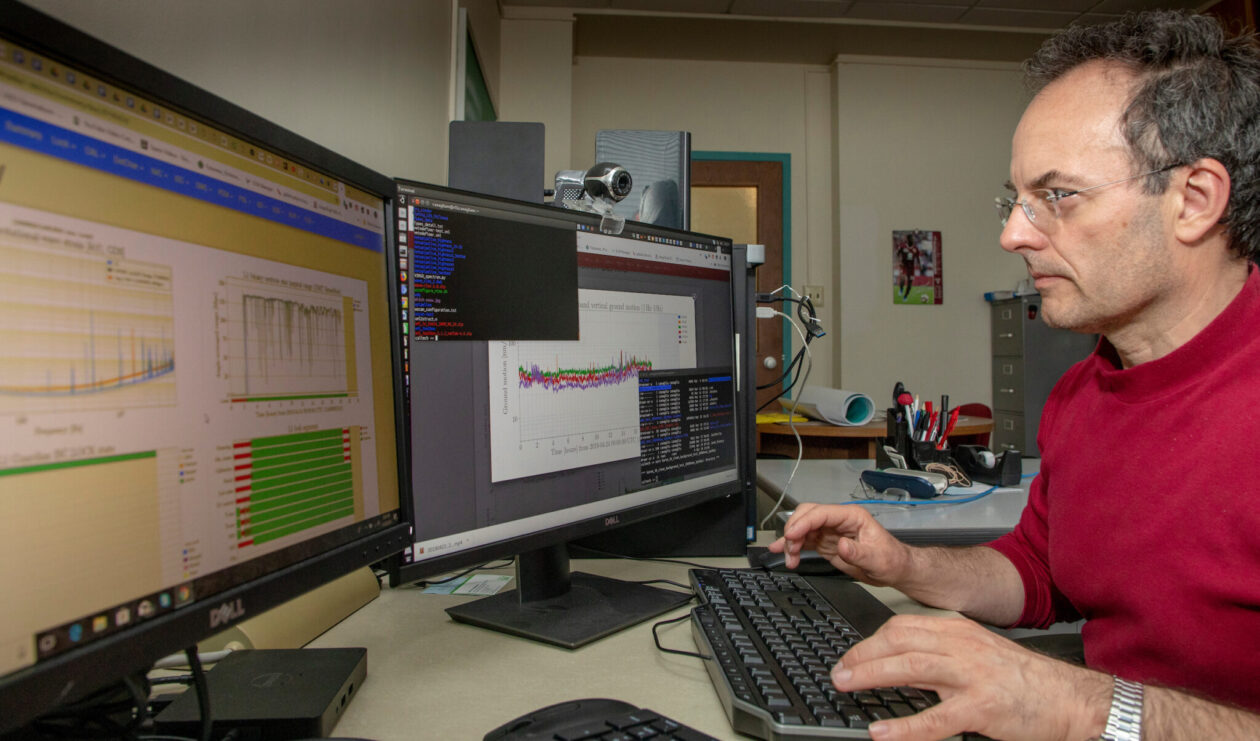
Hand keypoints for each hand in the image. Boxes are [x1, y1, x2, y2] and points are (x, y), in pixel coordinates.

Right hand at [768, 503, 911, 585]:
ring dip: (791, 541)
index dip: (804, 522)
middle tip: (790, 547)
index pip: (822, 513)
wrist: (895, 570)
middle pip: (807, 515)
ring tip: (788, 557)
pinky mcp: (826, 544)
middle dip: (794, 529)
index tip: (792, 534)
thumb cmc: (891, 559)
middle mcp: (839, 521)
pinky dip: (793, 547)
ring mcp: (831, 532)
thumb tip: (842, 545)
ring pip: (802, 528)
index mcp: (852, 517)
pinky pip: (805, 541)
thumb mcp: (878, 559)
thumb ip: (859, 552)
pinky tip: (782, 552)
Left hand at [831, 614, 1109, 740]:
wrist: (1070, 700)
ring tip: (846, 686)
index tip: (851, 656)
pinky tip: (882, 733)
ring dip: (871, 675)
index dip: (870, 641)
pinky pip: (935, 718)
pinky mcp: (983, 708)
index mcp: (959, 632)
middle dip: (862, 655)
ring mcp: (973, 675)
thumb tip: (901, 662)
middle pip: (899, 641)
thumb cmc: (1025, 682)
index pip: (902, 626)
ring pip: (911, 668)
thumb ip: (944, 653)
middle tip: (838, 672)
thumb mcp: (979, 654)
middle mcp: (963, 646)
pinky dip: (904, 727)